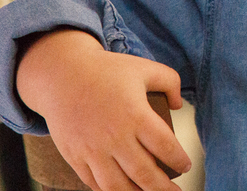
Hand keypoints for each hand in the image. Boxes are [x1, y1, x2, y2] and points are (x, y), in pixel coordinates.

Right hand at [17, 29, 191, 190]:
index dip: (179, 160)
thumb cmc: (105, 71)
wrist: (61, 75)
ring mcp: (93, 150)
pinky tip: (122, 190)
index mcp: (135, 115)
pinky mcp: (75, 157)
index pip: (165, 147)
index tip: (185, 165)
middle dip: (163, 188)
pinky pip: (95, 184)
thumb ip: (169, 81)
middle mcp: (115, 137)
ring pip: (118, 187)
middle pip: (144, 174)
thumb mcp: (143, 68)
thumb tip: (178, 105)